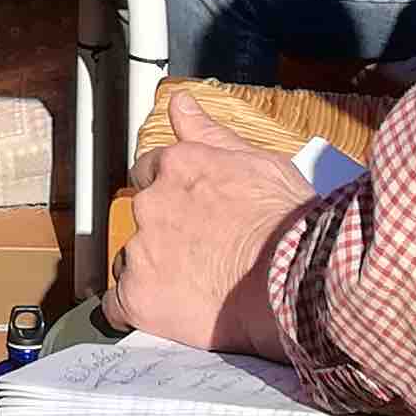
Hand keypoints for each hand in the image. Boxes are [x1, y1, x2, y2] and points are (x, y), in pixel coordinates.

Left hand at [105, 97, 310, 356]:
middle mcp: (151, 204)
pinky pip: (119, 305)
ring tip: (196, 285)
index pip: (149, 171)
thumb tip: (179, 104)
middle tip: (201, 252)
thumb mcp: (258, 162)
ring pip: (130, 259)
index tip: (188, 211)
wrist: (295, 279)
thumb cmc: (289, 224)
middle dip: (163, 231)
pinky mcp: (139, 296)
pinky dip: (136, 309)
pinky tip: (165, 311)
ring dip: (152, 269)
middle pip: (139, 216)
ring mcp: (141, 250)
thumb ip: (209, 133)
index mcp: (177, 166)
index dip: (170, 193)